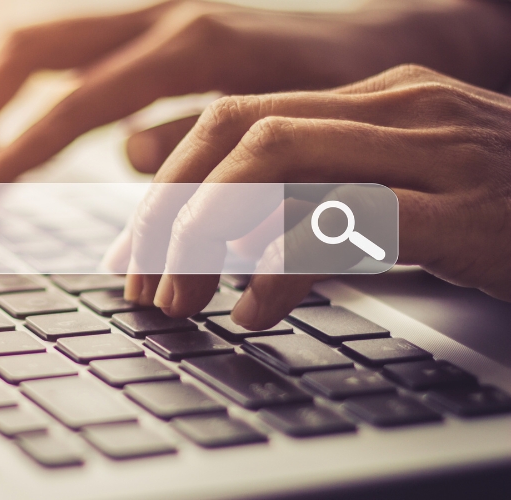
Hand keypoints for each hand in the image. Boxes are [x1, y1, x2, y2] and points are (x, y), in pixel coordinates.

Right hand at [0, 0, 510, 182]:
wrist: (389, 40)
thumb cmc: (345, 92)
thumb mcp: (283, 129)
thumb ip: (201, 142)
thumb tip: (128, 156)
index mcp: (189, 47)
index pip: (73, 105)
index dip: (14, 154)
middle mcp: (159, 17)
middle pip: (29, 50)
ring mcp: (153, 15)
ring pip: (42, 45)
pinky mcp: (154, 26)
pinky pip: (73, 55)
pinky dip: (36, 96)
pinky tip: (27, 136)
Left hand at [113, 64, 510, 328]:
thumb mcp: (402, 195)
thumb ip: (317, 196)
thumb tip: (222, 232)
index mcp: (374, 98)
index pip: (232, 117)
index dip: (167, 183)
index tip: (135, 248)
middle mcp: (397, 108)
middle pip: (237, 133)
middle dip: (172, 212)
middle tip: (145, 283)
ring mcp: (435, 151)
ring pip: (277, 160)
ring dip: (209, 235)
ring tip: (184, 298)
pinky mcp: (466, 211)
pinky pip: (344, 221)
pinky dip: (281, 266)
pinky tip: (257, 311)